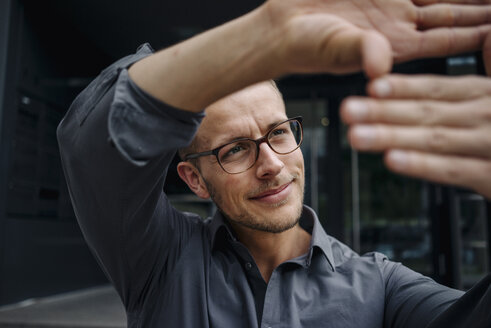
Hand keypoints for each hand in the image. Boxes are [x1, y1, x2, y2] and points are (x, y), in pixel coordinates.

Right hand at [266, 0, 490, 77]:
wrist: (284, 27)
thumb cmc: (306, 46)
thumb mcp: (336, 48)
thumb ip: (362, 51)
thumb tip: (381, 64)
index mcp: (398, 45)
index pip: (451, 38)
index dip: (482, 33)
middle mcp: (401, 24)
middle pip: (455, 14)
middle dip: (484, 9)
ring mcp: (392, 4)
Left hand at [340, 74, 490, 198]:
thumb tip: (489, 35)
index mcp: (486, 96)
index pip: (438, 88)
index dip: (404, 87)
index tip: (372, 86)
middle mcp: (487, 116)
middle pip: (429, 112)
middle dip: (384, 112)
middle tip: (347, 111)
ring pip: (435, 139)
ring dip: (392, 138)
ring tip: (356, 136)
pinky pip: (454, 171)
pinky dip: (424, 166)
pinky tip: (393, 161)